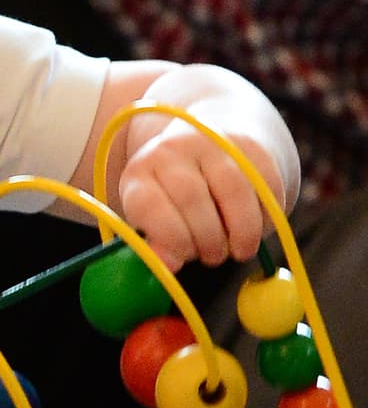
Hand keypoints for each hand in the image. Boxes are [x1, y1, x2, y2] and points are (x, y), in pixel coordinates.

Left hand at [118, 114, 281, 271]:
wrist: (207, 146)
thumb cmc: (177, 198)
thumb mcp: (157, 217)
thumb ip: (158, 242)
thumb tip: (168, 265)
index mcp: (140, 171)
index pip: (148, 204)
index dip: (170, 239)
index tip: (184, 258)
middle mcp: (172, 149)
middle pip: (192, 198)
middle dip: (207, 240)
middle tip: (214, 257)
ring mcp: (212, 142)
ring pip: (234, 192)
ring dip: (242, 233)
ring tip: (239, 249)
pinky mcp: (249, 146)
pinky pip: (266, 188)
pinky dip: (266, 218)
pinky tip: (258, 227)